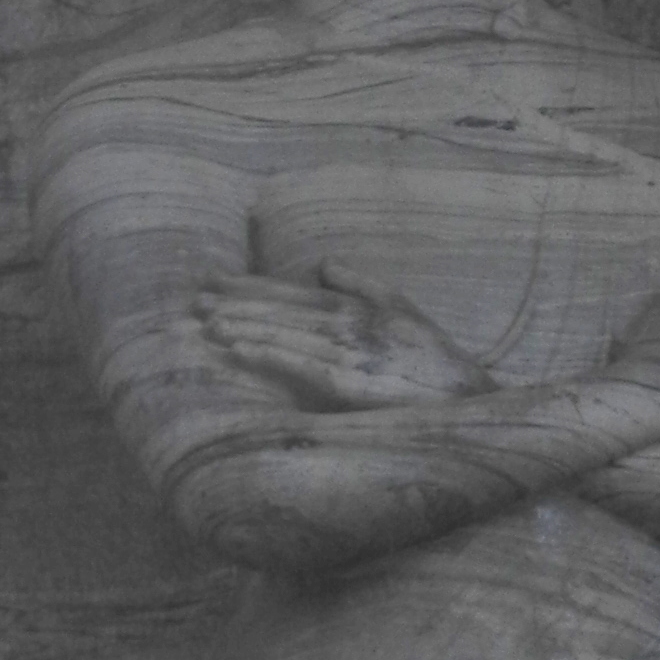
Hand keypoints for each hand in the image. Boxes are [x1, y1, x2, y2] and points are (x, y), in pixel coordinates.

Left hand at [194, 261, 491, 410]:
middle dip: (235, 303)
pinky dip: (265, 352)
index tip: (214, 282)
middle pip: (279, 309)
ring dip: (242, 325)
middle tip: (194, 300)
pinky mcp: (347, 382)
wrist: (465, 396)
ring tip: (206, 322)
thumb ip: (362, 283)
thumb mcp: (401, 307)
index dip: (250, 287)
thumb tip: (323, 264)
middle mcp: (346, 323)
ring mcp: (345, 352)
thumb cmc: (432, 358)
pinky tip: (236, 348)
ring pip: (282, 332)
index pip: (291, 292)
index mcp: (354, 306)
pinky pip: (296, 363)